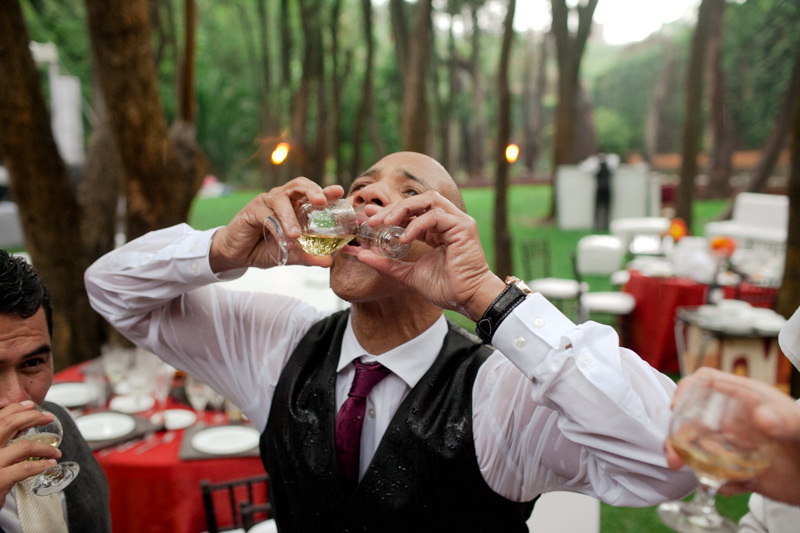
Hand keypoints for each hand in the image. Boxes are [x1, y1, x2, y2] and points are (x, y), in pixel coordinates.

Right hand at [0, 402, 61, 506]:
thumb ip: (2, 440)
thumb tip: (19, 423)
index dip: (15, 408)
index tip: (30, 405)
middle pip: (8, 424)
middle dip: (32, 417)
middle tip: (47, 417)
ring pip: (23, 446)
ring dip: (45, 447)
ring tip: (55, 451)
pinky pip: (24, 468)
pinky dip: (41, 465)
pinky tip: (50, 464)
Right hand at [209, 179, 344, 271]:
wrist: (238, 255)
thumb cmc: (266, 248)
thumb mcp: (291, 255)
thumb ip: (308, 256)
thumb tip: (328, 262)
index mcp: (296, 205)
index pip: (313, 194)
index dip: (326, 191)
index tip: (340, 191)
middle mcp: (282, 199)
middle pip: (298, 184)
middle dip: (312, 189)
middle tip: (321, 201)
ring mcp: (266, 202)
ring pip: (281, 199)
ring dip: (290, 217)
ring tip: (296, 235)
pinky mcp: (252, 210)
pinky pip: (266, 214)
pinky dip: (276, 227)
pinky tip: (283, 239)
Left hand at [356, 191, 504, 319]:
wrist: (467, 299)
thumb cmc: (446, 288)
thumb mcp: (408, 274)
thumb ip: (387, 264)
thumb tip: (361, 255)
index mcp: (436, 230)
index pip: (411, 212)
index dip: (390, 211)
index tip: (369, 216)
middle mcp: (448, 221)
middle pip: (418, 201)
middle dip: (393, 207)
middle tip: (373, 220)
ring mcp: (457, 221)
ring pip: (428, 200)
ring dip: (404, 209)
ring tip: (387, 223)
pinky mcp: (463, 227)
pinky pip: (436, 216)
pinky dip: (417, 224)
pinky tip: (405, 239)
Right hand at [664, 367, 799, 505]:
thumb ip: (786, 419)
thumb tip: (762, 417)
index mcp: (744, 398)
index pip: (706, 382)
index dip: (687, 389)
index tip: (676, 407)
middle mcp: (733, 420)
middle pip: (692, 418)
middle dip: (677, 436)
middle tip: (674, 456)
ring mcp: (734, 445)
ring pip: (698, 449)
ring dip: (688, 460)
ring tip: (692, 474)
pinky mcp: (739, 471)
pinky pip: (718, 477)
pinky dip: (719, 484)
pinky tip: (737, 487)